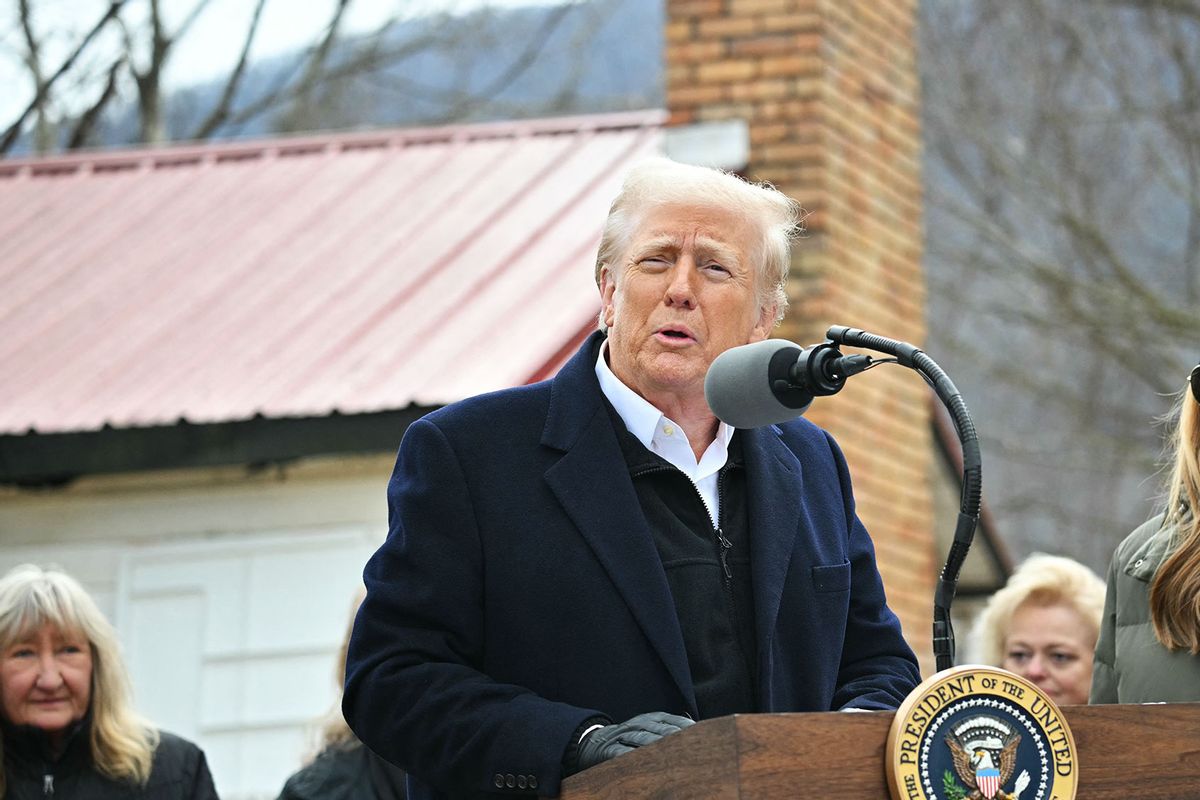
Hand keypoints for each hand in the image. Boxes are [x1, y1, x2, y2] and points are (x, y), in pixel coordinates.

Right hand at [573, 711, 693, 772]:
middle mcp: (638, 724)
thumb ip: (668, 730)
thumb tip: (696, 733)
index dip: (684, 726)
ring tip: (671, 754)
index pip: (670, 719)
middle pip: (659, 729)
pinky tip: (642, 763)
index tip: (700, 733)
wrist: (593, 741)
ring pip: (642, 739)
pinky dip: (631, 757)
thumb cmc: (629, 738)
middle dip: (674, 736)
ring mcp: (623, 735)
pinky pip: (621, 753)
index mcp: (650, 718)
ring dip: (656, 746)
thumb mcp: (648, 729)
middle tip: (690, 745)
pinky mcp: (609, 749)